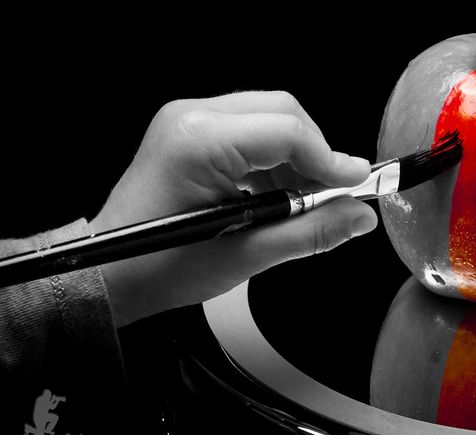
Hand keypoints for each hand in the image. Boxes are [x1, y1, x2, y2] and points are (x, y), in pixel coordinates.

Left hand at [90, 91, 376, 326]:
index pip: (289, 133)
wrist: (111, 274)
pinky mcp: (190, 132)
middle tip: (332, 197)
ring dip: (295, 160)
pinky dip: (274, 162)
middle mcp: (192, 119)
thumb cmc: (159, 267)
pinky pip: (249, 132)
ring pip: (269, 120)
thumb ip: (310, 232)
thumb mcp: (246, 255)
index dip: (331, 161)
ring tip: (301, 204)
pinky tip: (275, 197)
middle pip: (283, 113)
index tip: (357, 187)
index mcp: (200, 142)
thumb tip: (358, 217)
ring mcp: (188, 121)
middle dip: (315, 155)